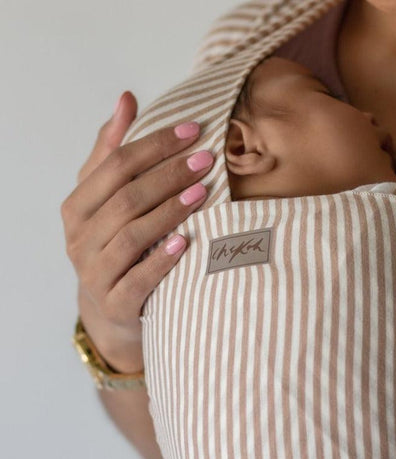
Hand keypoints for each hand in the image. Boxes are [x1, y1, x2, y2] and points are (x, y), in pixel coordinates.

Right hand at [62, 91, 214, 372]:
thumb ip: (114, 152)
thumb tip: (127, 99)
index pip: (115, 165)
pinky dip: (161, 260)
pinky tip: (185, 243)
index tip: (194, 130)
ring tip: (202, 194)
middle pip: (126, 198)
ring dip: (168, 212)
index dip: (155, 145)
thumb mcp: (109, 200)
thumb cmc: (116, 245)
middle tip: (207, 160)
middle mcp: (79, 238)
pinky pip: (139, 279)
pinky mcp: (116, 303)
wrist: (113, 310)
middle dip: (168, 175)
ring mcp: (95, 273)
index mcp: (77, 207)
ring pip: (132, 235)